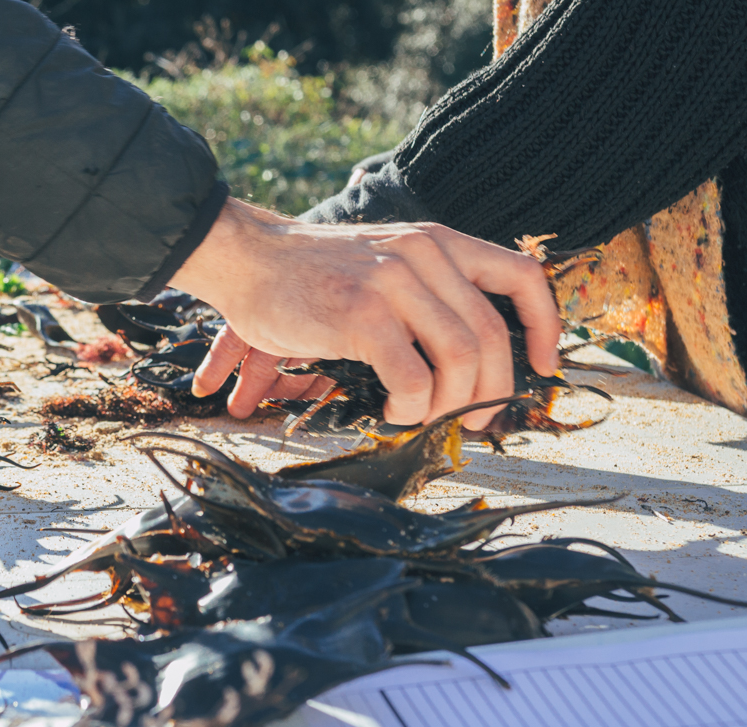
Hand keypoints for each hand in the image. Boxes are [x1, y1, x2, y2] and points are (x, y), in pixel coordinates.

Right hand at [168, 198, 559, 429]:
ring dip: (447, 403)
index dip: (544, 325)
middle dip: (490, 391)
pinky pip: (414, 379)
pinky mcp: (363, 315)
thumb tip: (466, 358)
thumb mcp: (382, 262)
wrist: (247, 259)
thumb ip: (425, 291)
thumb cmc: (310, 274)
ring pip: (461, 359)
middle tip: (470, 419)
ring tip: (420, 414)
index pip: (521, 275)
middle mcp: (424, 255)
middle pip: (491, 336)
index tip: (543, 364)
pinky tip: (392, 408)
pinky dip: (411, 407)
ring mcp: (394, 283)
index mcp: (436, 242)